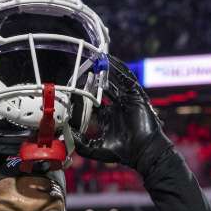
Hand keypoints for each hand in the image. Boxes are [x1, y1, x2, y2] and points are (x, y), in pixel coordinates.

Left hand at [75, 56, 172, 170]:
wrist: (143, 152)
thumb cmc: (123, 153)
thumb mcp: (96, 149)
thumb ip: (81, 144)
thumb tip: (68, 134)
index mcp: (108, 117)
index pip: (95, 101)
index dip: (86, 93)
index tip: (77, 86)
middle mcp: (117, 107)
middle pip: (105, 87)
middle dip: (97, 77)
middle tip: (88, 65)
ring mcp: (127, 101)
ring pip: (116, 81)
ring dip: (108, 70)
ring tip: (99, 58)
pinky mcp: (137, 97)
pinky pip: (128, 80)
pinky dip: (120, 70)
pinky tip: (112, 62)